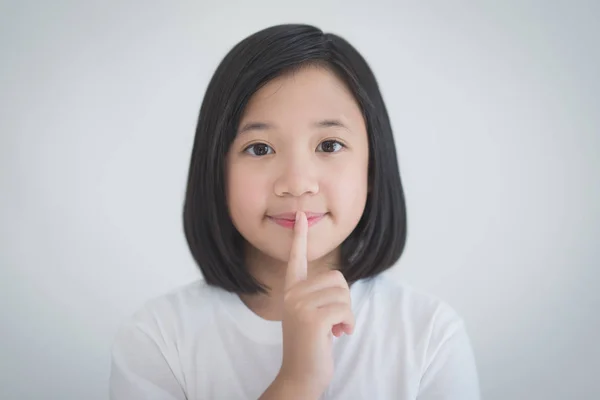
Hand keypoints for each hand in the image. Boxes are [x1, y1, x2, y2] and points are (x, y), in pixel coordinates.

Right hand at [277, 211, 354, 397]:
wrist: (301, 375)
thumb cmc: (311, 345)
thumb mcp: (312, 315)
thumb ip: (319, 296)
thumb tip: (338, 284)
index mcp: (292, 290)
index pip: (296, 258)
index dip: (299, 236)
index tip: (301, 215)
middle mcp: (292, 294)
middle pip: (337, 278)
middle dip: (344, 301)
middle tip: (334, 321)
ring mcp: (300, 305)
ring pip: (343, 295)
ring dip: (347, 315)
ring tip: (334, 329)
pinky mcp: (312, 318)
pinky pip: (345, 309)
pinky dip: (348, 324)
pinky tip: (338, 335)